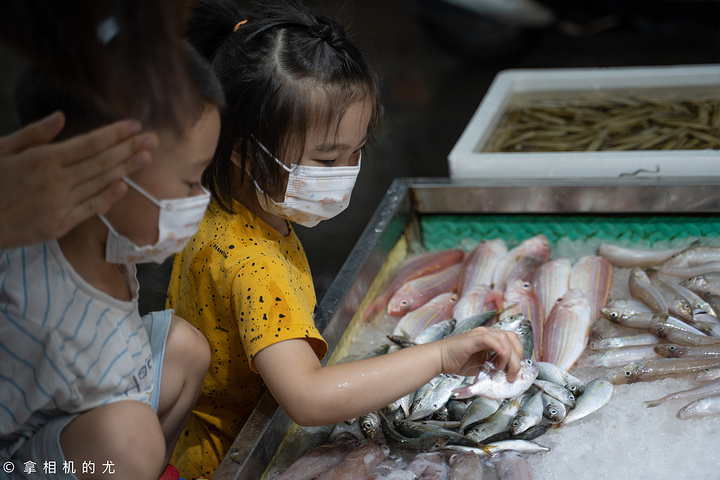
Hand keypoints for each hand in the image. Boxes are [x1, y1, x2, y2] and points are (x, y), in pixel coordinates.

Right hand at [0, 111, 158, 248]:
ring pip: (101, 183)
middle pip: (102, 162)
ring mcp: (60, 204)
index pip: (89, 143)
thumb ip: (34, 134)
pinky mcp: (60, 224)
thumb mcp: (1, 149)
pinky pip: (90, 208)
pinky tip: (124, 186)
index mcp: (42, 159)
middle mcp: (56, 181)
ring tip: (146, 157)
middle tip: (153, 138)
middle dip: (130, 148)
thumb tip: (61, 117)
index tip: (135, 125)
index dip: (115, 134)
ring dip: (126, 169)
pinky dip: (108, 197)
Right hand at [436, 326, 523, 381]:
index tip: (514, 371)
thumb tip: (507, 376)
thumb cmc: (457, 362)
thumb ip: (494, 366)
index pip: (512, 340)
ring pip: (505, 337)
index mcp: (490, 338)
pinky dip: (500, 348)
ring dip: (509, 357)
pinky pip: (490, 339)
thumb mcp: (481, 366)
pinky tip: (500, 359)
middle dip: (517, 358)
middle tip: (512, 374)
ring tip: (502, 370)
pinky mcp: (473, 338)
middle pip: (512, 338)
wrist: (438, 359)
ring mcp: (480, 334)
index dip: (518, 355)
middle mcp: (486, 332)